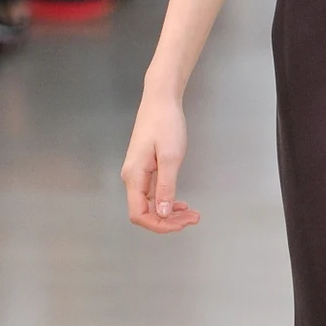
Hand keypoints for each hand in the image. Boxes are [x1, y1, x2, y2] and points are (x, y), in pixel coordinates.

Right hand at [121, 89, 200, 233]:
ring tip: (192, 213)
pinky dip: (168, 201)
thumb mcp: (170, 157)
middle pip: (145, 212)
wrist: (161, 100)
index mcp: (134, 177)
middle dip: (168, 221)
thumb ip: (166, 187)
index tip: (181, 224)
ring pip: (151, 204)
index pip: (139, 214)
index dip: (159, 225)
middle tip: (194, 218)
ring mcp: (138, 173)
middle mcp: (132, 178)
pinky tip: (181, 203)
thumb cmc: (166, 124)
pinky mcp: (145, 168)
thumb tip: (163, 214)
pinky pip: (154, 193)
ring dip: (170, 212)